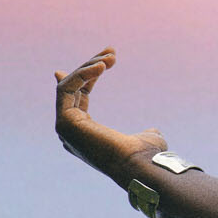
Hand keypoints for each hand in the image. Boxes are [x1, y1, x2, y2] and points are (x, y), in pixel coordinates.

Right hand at [54, 48, 167, 183]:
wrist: (140, 165)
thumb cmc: (146, 155)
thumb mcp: (147, 138)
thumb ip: (145, 132)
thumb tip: (152, 130)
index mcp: (86, 134)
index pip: (78, 98)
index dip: (85, 78)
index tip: (100, 61)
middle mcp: (70, 132)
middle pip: (72, 89)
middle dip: (90, 66)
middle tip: (112, 52)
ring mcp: (65, 128)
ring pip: (67, 86)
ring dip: (88, 67)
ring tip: (111, 56)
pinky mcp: (65, 122)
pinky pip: (67, 89)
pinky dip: (82, 74)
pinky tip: (102, 66)